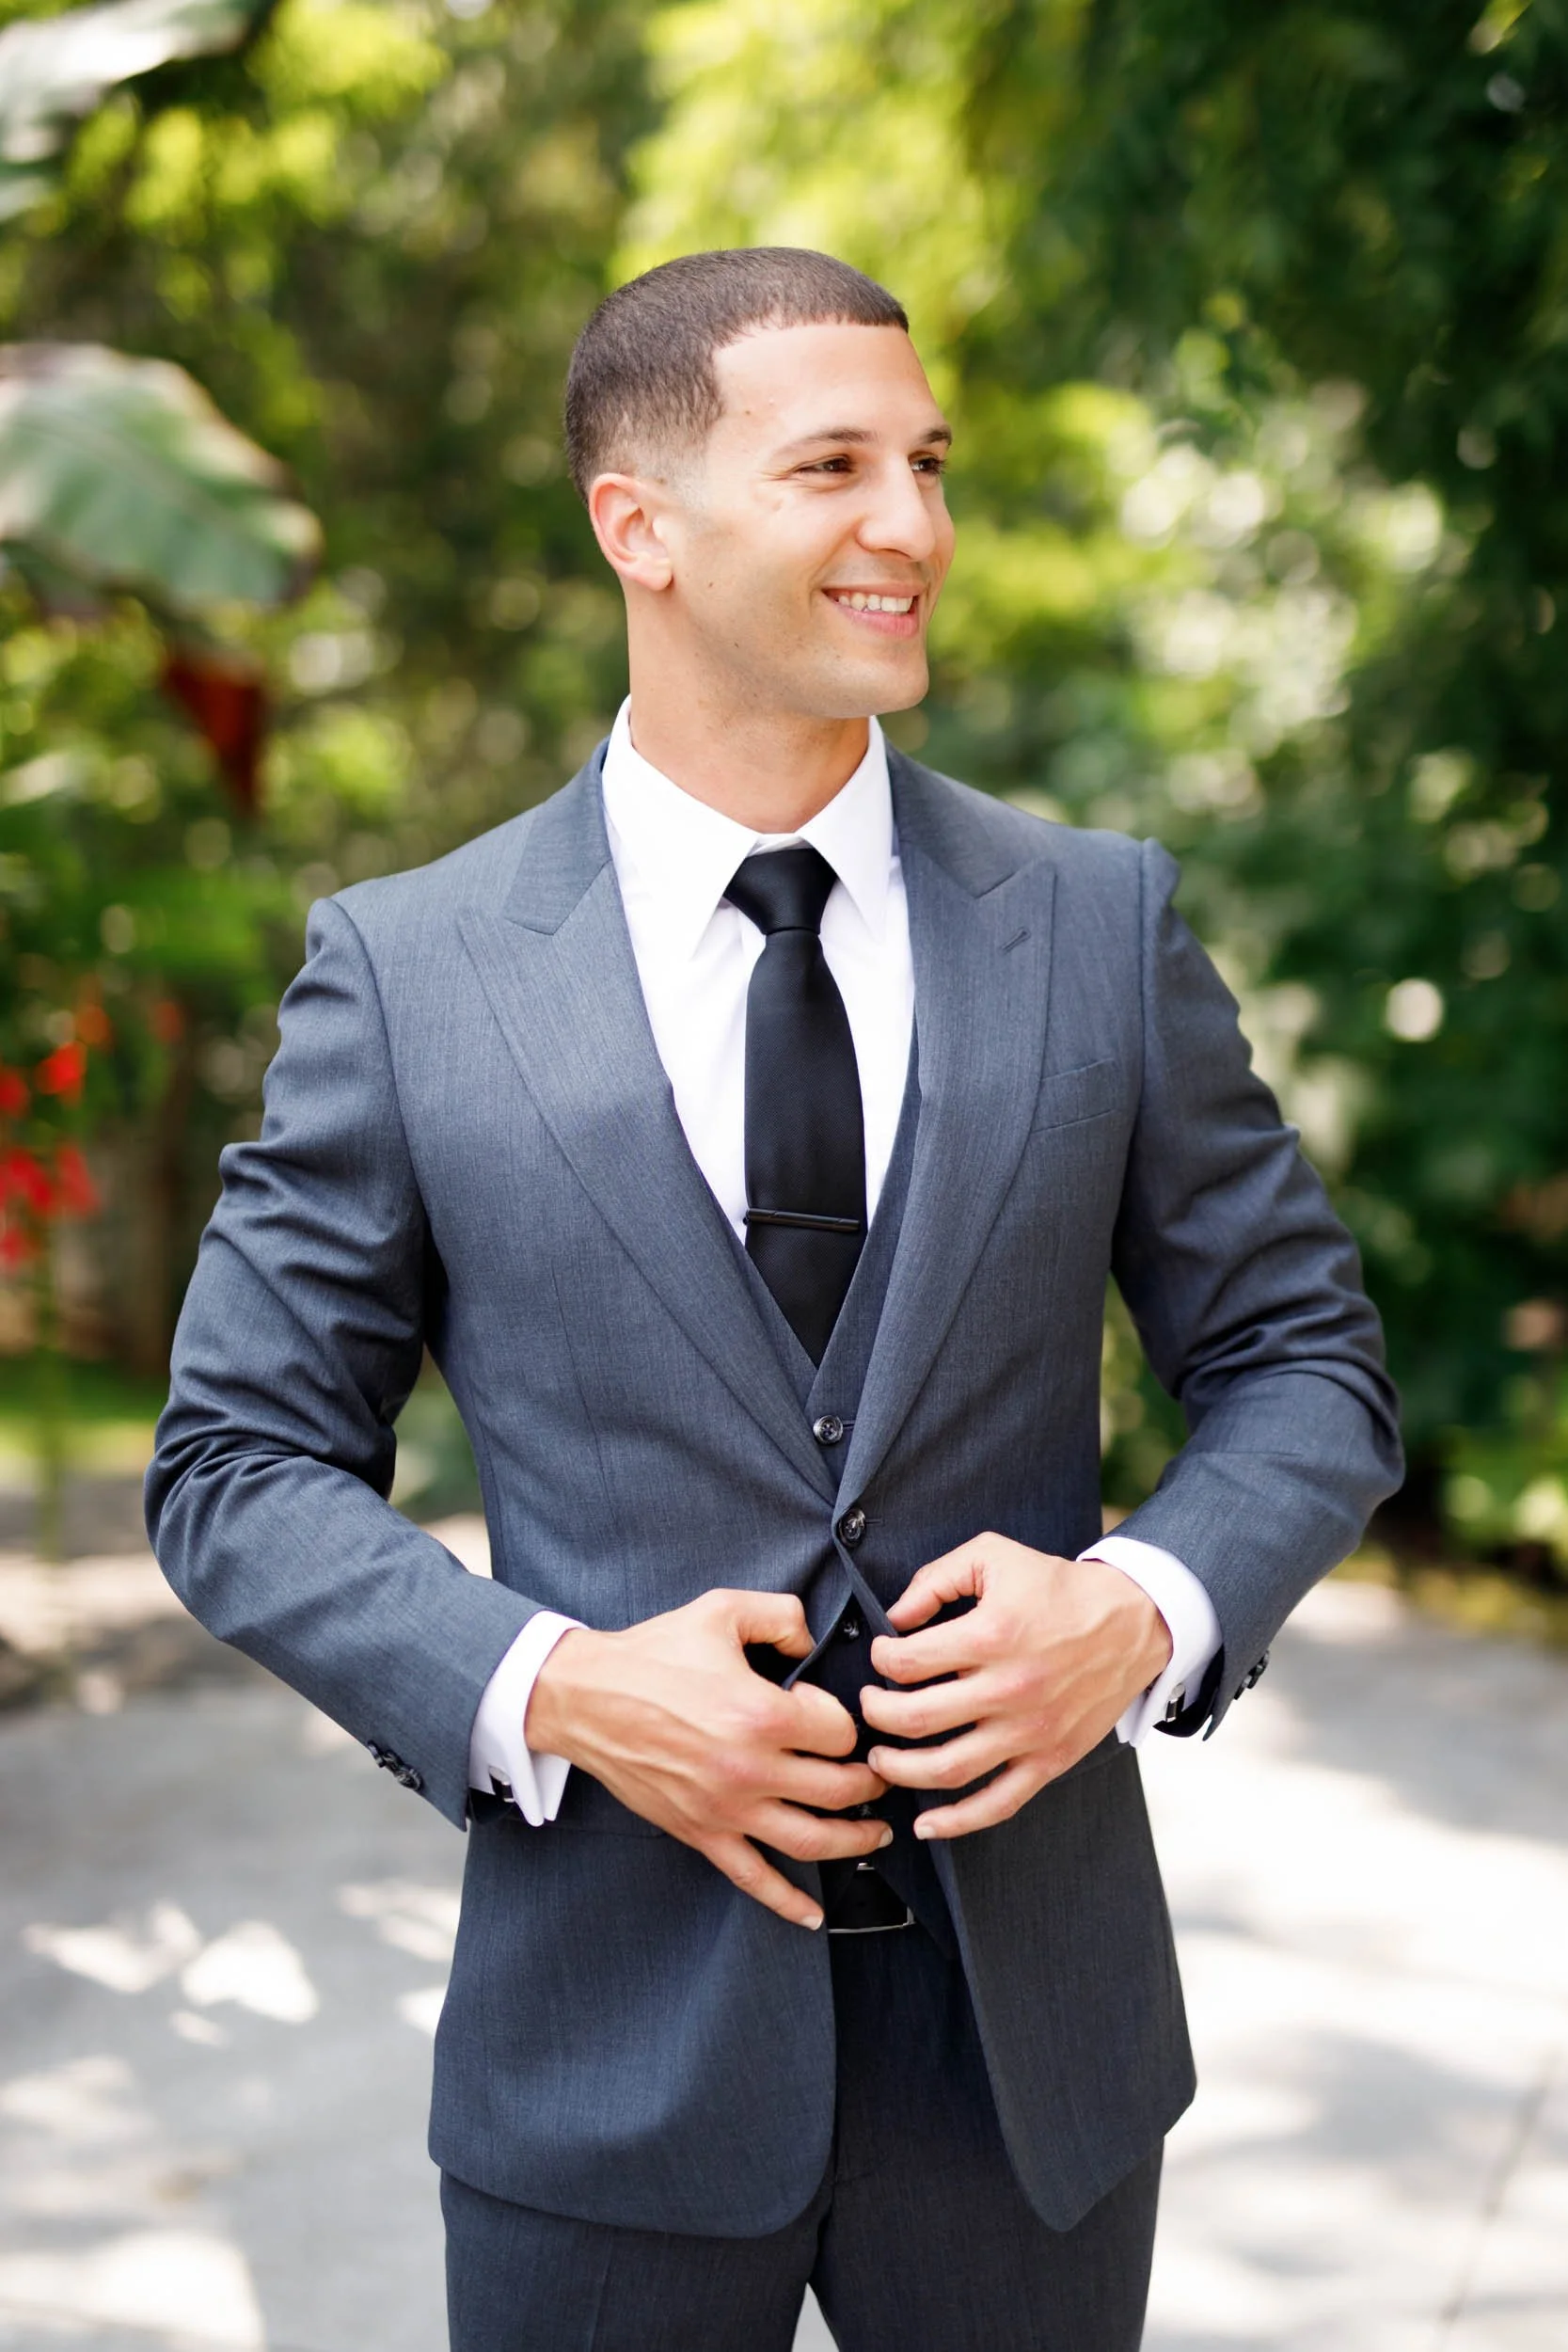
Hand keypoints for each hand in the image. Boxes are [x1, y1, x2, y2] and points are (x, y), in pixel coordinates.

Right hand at [525, 1589, 888, 1929]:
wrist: (586, 1697)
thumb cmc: (651, 1655)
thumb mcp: (721, 1610)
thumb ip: (781, 1615)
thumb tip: (809, 1641)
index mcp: (762, 1714)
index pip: (839, 1732)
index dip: (845, 1720)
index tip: (829, 1712)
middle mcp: (751, 1768)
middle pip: (839, 1790)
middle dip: (869, 1782)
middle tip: (877, 1774)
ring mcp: (727, 1808)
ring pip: (811, 1841)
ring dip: (853, 1840)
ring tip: (874, 1832)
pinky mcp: (701, 1832)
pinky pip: (752, 1877)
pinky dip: (787, 1902)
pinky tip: (812, 1915)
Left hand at [860, 1534, 1171, 1841]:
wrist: (1134, 1622)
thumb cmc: (1058, 1589)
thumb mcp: (994, 1556)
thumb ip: (936, 1579)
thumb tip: (895, 1617)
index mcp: (992, 1635)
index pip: (908, 1662)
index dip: (882, 1658)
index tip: (882, 1655)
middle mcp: (1009, 1689)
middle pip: (915, 1719)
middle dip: (877, 1715)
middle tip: (868, 1706)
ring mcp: (1030, 1732)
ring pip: (946, 1769)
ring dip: (900, 1769)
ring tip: (881, 1758)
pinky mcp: (1050, 1760)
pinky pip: (998, 1803)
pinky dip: (957, 1822)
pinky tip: (926, 1823)